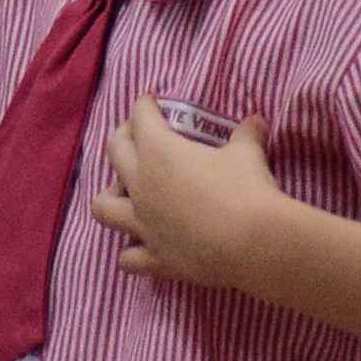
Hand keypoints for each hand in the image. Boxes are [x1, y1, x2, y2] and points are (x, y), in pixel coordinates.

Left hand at [97, 99, 281, 294]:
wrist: (254, 244)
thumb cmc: (246, 189)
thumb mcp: (248, 153)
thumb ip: (247, 134)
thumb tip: (257, 121)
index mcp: (158, 151)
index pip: (140, 117)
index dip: (144, 105)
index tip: (150, 102)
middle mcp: (141, 184)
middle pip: (115, 152)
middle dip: (123, 138)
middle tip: (139, 137)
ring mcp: (143, 224)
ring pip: (103, 207)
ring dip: (111, 197)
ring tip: (127, 194)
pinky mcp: (154, 258)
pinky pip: (127, 258)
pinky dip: (131, 252)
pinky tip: (142, 245)